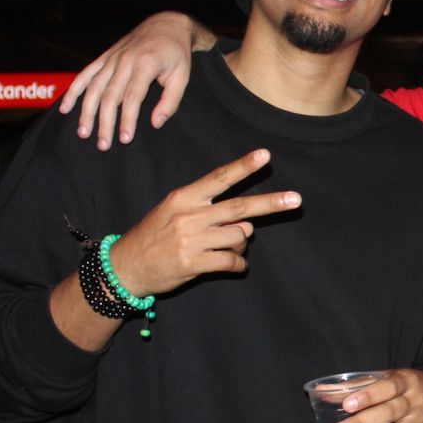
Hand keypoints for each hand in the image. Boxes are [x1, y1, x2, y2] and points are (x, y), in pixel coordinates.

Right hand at [59, 11, 202, 148]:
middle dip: (105, 122)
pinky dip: (73, 91)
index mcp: (145, 64)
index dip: (127, 119)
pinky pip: (85, 74)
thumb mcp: (182, 76)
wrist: (166, 25)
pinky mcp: (105, 57)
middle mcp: (124, 60)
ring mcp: (112, 58)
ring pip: (94, 87)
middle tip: (103, 145)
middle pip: (109, 96)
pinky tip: (65, 108)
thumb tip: (155, 123)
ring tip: (83, 133)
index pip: (133, 97)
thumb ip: (171, 101)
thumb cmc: (177, 54)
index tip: (125, 139)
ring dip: (86, 111)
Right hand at [105, 149, 299, 298]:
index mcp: (184, 197)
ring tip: (226, 250)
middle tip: (296, 199)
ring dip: (241, 245)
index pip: (219, 178)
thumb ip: (208, 211)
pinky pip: (232, 262)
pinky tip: (232, 266)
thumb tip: (245, 222)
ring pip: (239, 237)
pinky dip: (238, 265)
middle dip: (271, 203)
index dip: (243, 166)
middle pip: (239, 206)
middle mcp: (189, 215)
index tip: (265, 156)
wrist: (125, 266)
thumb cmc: (154, 237)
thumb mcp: (173, 212)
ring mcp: (191, 239)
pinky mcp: (193, 263)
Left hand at [323, 369, 422, 422]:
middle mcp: (414, 401)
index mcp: (405, 381)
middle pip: (389, 412)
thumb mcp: (389, 377)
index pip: (386, 387)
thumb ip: (358, 384)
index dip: (367, 396)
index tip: (346, 405)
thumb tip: (322, 390)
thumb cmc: (407, 385)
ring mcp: (420, 421)